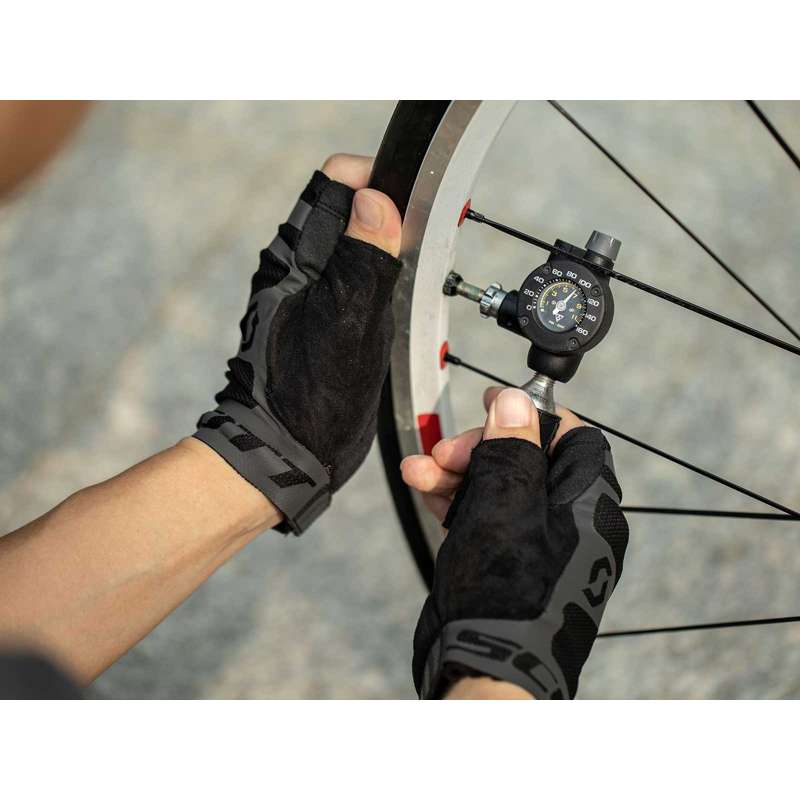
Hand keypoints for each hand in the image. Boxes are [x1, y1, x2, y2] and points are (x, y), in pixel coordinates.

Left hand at [195, 154, 401, 532]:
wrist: (285, 453)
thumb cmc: (310, 397)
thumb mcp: (348, 325)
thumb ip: (364, 260)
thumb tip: (376, 199)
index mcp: (298, 258)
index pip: (336, 183)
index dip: (377, 179)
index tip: (414, 202)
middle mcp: (299, 267)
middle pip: (347, 208)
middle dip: (387, 212)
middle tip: (423, 242)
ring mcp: (309, 292)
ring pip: (352, 245)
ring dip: (385, 250)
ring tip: (413, 276)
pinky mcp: (321, 318)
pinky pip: (353, 280)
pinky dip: (379, 282)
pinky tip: (396, 305)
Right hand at [409, 387, 628, 698]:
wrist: (483, 670)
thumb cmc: (507, 596)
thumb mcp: (505, 507)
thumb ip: (512, 449)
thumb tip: (517, 400)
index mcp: (586, 506)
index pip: (573, 438)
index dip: (532, 415)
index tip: (494, 402)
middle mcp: (565, 522)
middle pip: (526, 459)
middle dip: (480, 448)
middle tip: (446, 452)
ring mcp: (533, 543)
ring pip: (497, 486)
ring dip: (456, 471)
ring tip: (418, 469)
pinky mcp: (503, 560)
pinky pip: (482, 514)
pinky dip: (453, 498)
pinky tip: (423, 486)